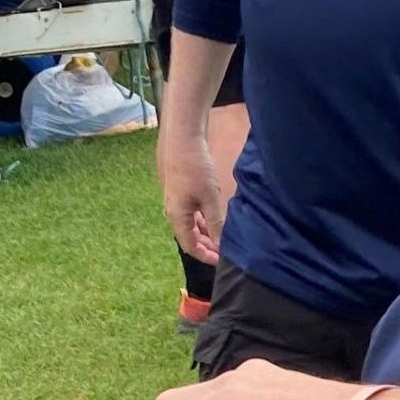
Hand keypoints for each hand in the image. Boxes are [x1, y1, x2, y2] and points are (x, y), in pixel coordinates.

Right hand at [157, 121, 224, 264]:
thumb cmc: (195, 168)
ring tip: (223, 236)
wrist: (182, 138)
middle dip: (207, 246)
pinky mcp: (180, 190)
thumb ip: (216, 223)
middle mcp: (173, 211)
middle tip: (225, 251)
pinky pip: (192, 212)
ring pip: (191, 224)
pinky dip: (204, 219)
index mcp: (177, 217)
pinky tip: (215, 217)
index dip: (206, 256)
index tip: (222, 261)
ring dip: (206, 232)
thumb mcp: (210, 198)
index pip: (191, 246)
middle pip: (190, 237)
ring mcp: (176, 201)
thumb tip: (221, 245)